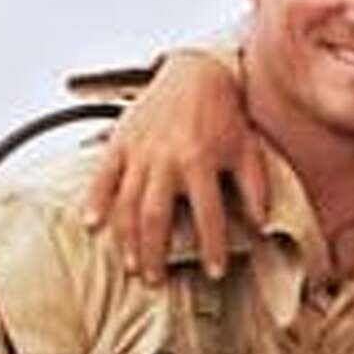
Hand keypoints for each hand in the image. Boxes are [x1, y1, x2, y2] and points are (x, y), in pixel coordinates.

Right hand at [83, 49, 264, 282]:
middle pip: (156, 216)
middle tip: (155, 282)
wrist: (195, 70)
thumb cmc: (225, 115)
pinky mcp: (120, 140)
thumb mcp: (247, 149)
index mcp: (201, 161)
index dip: (212, 247)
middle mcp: (167, 158)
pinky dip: (95, 200)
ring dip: (126, 238)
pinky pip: (103, 175)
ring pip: (127, 202)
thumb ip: (255, 188)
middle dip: (155, 253)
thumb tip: (262, 226)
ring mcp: (140, 150)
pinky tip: (92, 225)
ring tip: (130, 266)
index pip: (208, 215)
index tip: (213, 274)